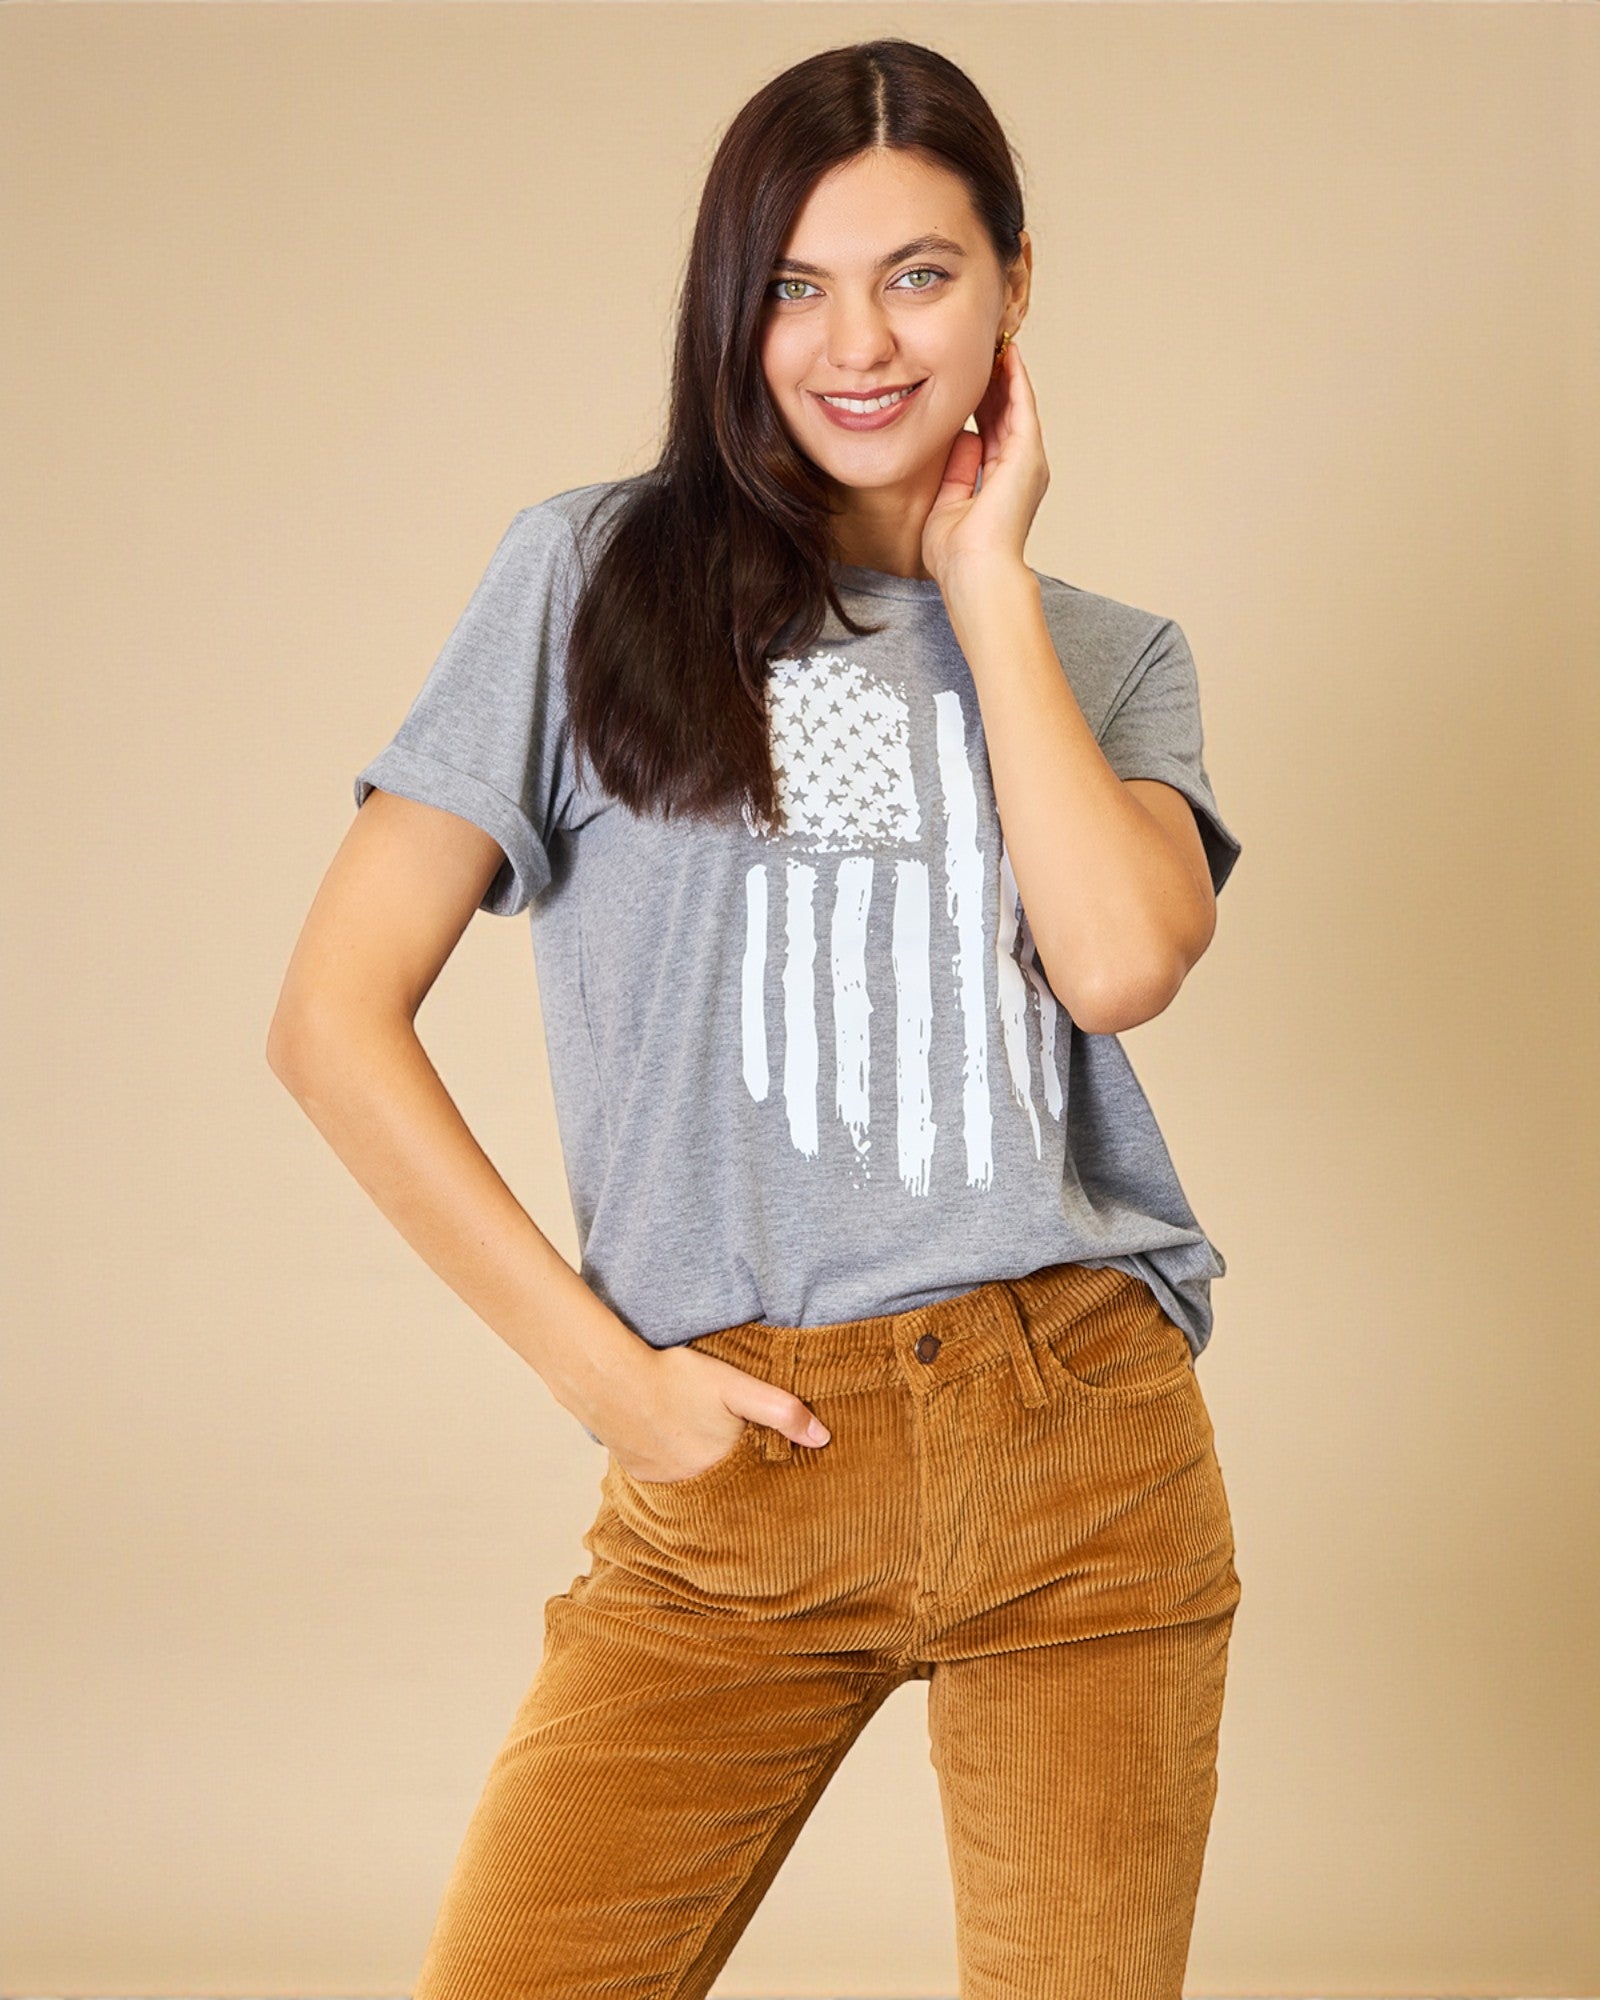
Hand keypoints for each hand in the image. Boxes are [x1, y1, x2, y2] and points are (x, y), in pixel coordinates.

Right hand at [604, 1343, 830, 1483]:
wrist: (610, 1378)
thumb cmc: (675, 1379)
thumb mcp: (736, 1386)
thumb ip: (781, 1411)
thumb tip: (822, 1438)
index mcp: (721, 1470)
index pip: (752, 1482)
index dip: (762, 1471)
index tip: (768, 1463)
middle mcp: (692, 1486)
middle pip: (724, 1483)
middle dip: (733, 1472)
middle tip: (732, 1446)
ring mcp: (661, 1481)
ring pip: (694, 1480)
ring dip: (702, 1467)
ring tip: (703, 1440)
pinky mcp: (637, 1471)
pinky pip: (666, 1475)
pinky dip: (674, 1462)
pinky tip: (673, 1439)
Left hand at [920, 339, 1049, 590]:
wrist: (974, 572)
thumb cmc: (957, 554)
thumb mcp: (949, 504)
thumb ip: (956, 472)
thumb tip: (962, 439)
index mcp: (1000, 483)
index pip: (990, 432)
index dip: (981, 403)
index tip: (967, 379)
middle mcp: (1019, 470)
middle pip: (1006, 414)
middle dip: (994, 382)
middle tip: (984, 349)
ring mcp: (1026, 461)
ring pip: (1016, 406)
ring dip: (1007, 374)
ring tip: (997, 343)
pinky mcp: (1027, 455)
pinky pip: (1022, 407)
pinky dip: (1016, 380)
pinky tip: (1009, 356)